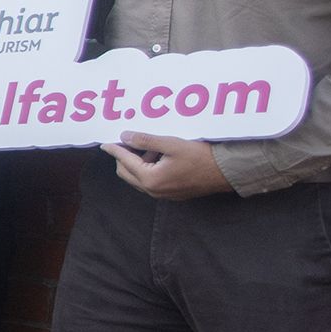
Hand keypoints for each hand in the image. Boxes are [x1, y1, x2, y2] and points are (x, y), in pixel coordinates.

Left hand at [104, 132, 229, 198]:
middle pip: (126, 173)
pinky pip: (150, 181)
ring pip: (138, 178)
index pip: (124, 161)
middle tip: (130, 141)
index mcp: (150, 179)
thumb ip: (145, 140)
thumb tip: (125, 136)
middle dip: (124, 157)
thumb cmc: (201, 157)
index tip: (105, 143)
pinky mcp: (171, 194)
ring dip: (138, 163)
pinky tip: (161, 157)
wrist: (225, 172)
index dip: (115, 150)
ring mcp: (162, 195)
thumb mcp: (171, 144)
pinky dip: (148, 169)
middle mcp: (153, 191)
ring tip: (152, 147)